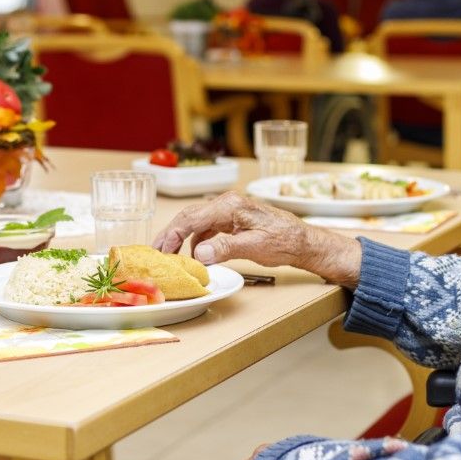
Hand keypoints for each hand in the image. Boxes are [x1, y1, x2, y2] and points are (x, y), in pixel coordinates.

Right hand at [152, 191, 362, 286]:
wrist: (303, 241)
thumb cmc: (284, 241)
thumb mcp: (255, 247)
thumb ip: (225, 248)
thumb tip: (199, 254)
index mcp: (230, 206)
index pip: (191, 218)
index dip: (172, 234)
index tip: (161, 250)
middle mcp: (227, 204)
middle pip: (189, 217)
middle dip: (171, 234)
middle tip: (157, 253)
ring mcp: (229, 211)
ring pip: (196, 222)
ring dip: (182, 238)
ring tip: (171, 255)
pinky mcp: (232, 220)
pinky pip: (207, 228)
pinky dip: (197, 241)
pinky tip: (195, 255)